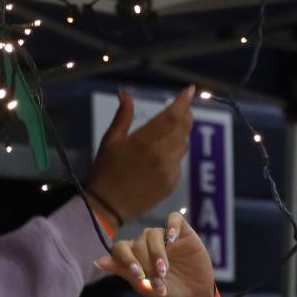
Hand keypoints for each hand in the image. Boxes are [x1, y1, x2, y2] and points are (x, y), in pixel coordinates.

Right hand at [86, 87, 194, 226]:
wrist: (108, 206)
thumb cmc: (106, 170)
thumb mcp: (110, 140)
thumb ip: (123, 116)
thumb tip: (125, 92)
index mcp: (144, 141)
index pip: (171, 117)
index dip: (183, 102)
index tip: (190, 90)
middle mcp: (161, 155)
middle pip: (183, 129)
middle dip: (186, 115)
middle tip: (183, 108)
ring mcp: (169, 171)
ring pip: (183, 145)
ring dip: (180, 135)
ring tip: (169, 133)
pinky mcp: (172, 183)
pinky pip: (179, 162)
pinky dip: (174, 154)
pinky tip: (161, 157)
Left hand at [94, 209, 214, 296]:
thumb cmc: (167, 293)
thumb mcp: (145, 287)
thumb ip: (124, 272)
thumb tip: (97, 261)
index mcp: (133, 256)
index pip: (120, 248)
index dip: (126, 259)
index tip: (138, 275)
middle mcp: (146, 244)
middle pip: (138, 243)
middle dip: (146, 263)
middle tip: (158, 280)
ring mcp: (164, 237)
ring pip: (152, 233)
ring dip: (157, 252)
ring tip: (164, 269)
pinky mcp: (182, 233)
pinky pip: (174, 219)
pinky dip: (172, 226)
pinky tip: (173, 238)